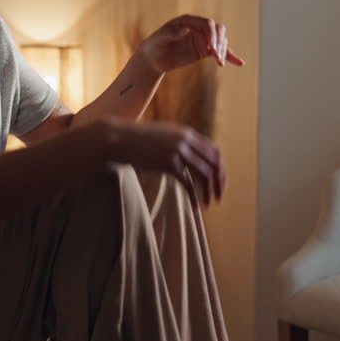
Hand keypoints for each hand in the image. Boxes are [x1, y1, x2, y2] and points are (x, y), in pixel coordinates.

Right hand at [95, 120, 225, 205]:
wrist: (119, 139)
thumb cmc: (138, 139)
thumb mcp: (163, 135)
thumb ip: (178, 142)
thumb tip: (189, 156)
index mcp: (187, 133)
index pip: (214, 151)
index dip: (220, 168)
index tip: (220, 181)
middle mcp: (186, 141)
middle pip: (214, 163)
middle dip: (220, 181)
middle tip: (220, 196)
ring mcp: (178, 152)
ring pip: (205, 174)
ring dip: (211, 191)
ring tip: (210, 204)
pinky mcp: (168, 164)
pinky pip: (189, 184)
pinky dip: (195, 197)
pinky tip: (195, 208)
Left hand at [140, 15, 245, 72]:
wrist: (153, 58)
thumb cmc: (155, 45)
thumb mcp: (160, 38)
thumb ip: (172, 33)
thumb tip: (186, 29)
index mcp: (189, 21)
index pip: (208, 24)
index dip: (211, 35)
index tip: (211, 49)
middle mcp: (199, 28)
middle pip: (218, 31)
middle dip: (220, 42)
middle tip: (216, 56)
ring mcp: (203, 39)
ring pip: (221, 41)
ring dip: (224, 51)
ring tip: (220, 63)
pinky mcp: (204, 51)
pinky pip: (219, 52)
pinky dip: (230, 56)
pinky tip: (239, 63)